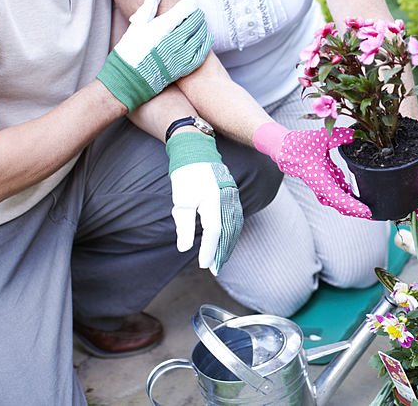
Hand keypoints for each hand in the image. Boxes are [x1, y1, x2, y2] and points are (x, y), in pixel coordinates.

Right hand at [97, 0, 212, 110]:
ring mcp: (180, 54)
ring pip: (200, 35)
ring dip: (202, 27)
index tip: (189, 2)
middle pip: (195, 20)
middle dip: (196, 14)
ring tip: (200, 23)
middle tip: (195, 12)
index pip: (186, 8)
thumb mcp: (136, 25)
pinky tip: (206, 38)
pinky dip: (205, 44)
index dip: (189, 3)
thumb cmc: (130, 49)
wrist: (129, 78)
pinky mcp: (183, 67)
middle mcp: (174, 40)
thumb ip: (149, 7)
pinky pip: (201, 53)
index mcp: (162, 27)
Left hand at [166, 132, 242, 273]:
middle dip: (222, 251)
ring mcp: (233, 195)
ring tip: (221, 259)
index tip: (203, 264)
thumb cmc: (186, 175)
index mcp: (213, 199)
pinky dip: (233, 231)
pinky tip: (228, 240)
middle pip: (229, 231)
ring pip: (236, 225)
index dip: (209, 250)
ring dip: (230, 243)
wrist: (196, 150)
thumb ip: (183, 225)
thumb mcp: (180, 201)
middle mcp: (227, 198)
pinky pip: (237, 216)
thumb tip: (184, 248)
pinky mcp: (233, 193)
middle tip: (215, 268)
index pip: (214, 231)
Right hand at [253, 123, 372, 218]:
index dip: (354, 207)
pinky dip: (347, 195)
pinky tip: (356, 191)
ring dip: (352, 204)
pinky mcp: (325, 183)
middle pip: (342, 205)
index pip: (340, 200)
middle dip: (357, 211)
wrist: (286, 150)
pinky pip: (338, 193)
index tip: (367, 212)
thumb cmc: (299, 146)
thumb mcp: (321, 138)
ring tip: (367, 206)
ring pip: (340, 201)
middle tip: (373, 214)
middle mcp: (323, 188)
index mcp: (322, 181)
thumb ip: (339, 136)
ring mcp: (323, 187)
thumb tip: (353, 135)